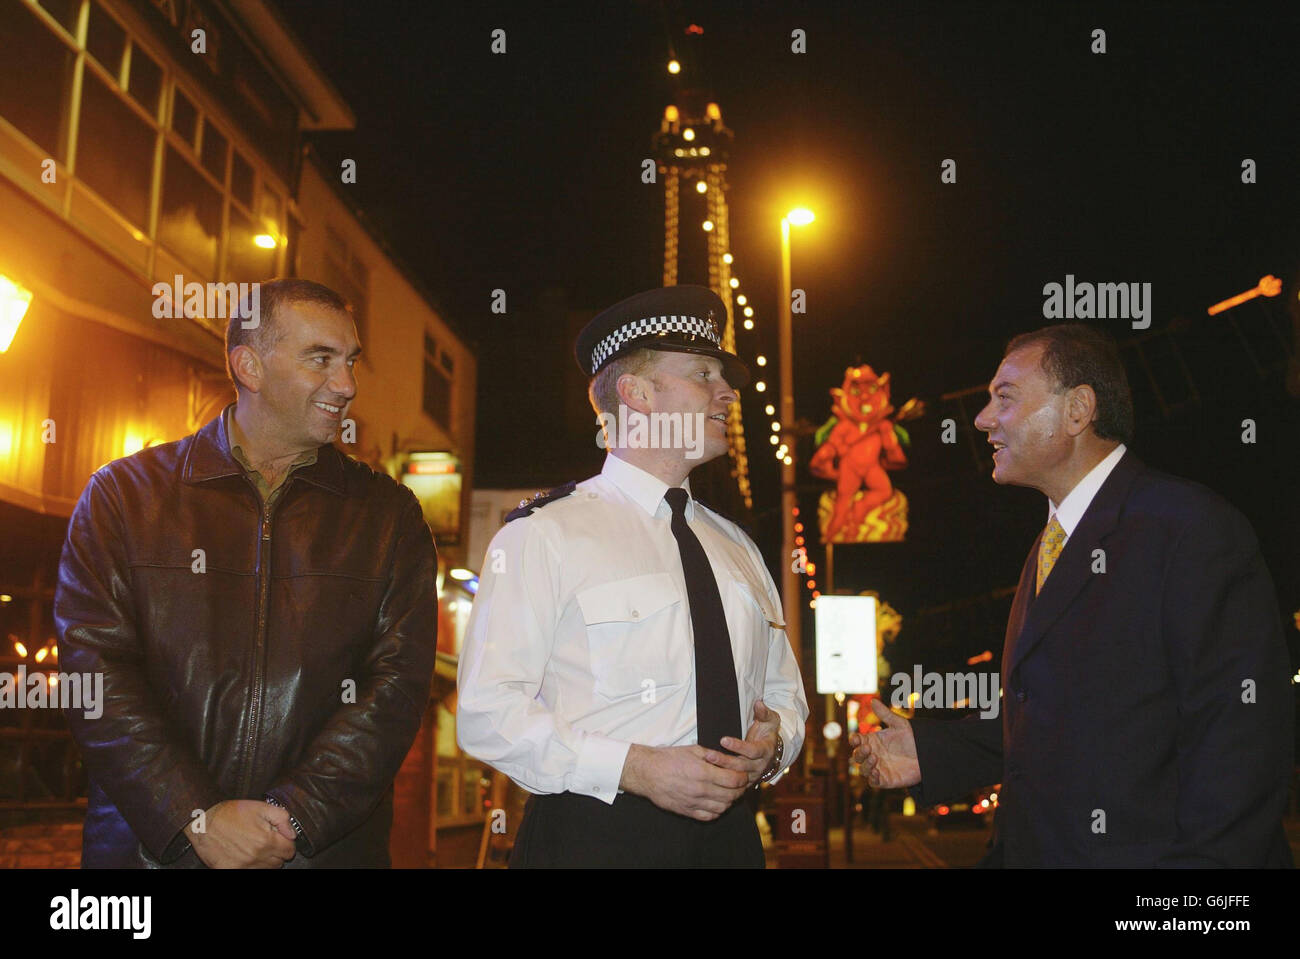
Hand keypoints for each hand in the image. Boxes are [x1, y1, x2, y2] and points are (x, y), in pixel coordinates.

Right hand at [188, 799, 297, 868]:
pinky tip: (245, 856)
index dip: (287, 843)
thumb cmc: (231, 813)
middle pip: (278, 863)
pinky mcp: (230, 871)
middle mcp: (255, 857)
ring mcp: (242, 866)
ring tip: (254, 847)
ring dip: (264, 860)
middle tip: (266, 841)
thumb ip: (282, 818)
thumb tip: (292, 834)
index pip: (289, 851)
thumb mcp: (261, 807)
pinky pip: (249, 873)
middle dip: (276, 852)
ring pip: (265, 870)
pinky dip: (250, 866)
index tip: (280, 839)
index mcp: (266, 841)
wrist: (203, 822)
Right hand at [620, 744, 748, 820]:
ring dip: (729, 801)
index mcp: (703, 772)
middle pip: (731, 795)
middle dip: (739, 790)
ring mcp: (693, 802)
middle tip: (738, 784)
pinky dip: (717, 811)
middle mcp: (700, 789)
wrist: (647, 772)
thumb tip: (727, 759)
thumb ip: (712, 756)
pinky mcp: (687, 811)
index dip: (742, 778)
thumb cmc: (668, 758)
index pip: (734, 780)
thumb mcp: (692, 750)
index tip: (742, 774)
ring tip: (728, 793)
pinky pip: (708, 816)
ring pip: (722, 808)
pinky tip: (716, 803)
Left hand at [704, 699, 780, 787]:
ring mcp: (752, 774)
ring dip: (720, 769)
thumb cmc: (768, 732)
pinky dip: (720, 778)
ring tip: (706, 761)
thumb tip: (759, 703)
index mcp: (766, 751)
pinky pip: (732, 783)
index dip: (739, 746)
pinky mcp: (745, 781)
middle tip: (708, 754)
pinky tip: (708, 772)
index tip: (723, 740)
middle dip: (724, 761)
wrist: (772, 750)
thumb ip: (764, 713)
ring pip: (735, 776)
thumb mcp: (770, 721)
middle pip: (741, 766)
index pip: (753, 751)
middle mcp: (760, 765)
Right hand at [849, 698, 919, 788]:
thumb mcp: (900, 724)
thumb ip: (885, 714)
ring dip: (865, 765)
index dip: (854, 740)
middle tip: (868, 748)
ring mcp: (878, 768)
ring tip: (874, 758)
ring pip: (863, 770)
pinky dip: (872, 778)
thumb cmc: (913, 738)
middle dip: (859, 752)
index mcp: (872, 741)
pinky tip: (876, 772)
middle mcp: (872, 754)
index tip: (856, 738)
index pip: (857, 741)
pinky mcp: (885, 780)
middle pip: (857, 756)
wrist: (927, 755)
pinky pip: (873, 782)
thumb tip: (873, 700)